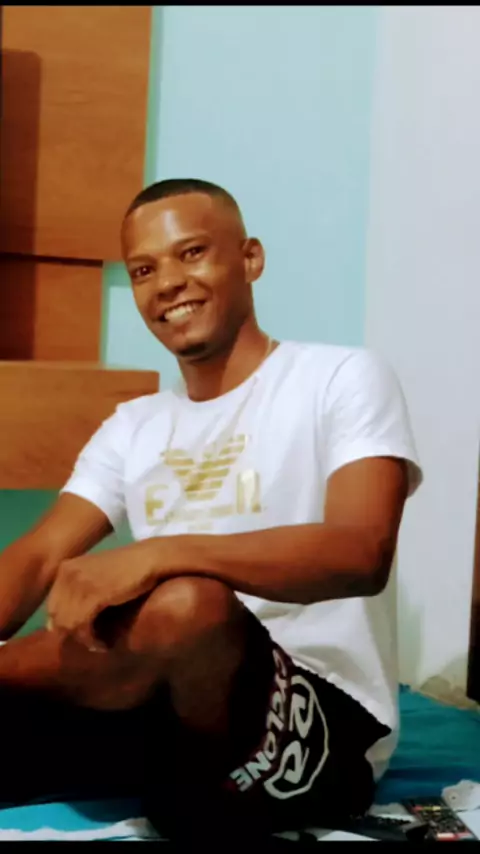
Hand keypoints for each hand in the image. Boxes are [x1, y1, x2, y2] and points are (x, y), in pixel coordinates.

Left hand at [46, 539, 164, 651]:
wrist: (149, 558)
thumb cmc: (127, 570)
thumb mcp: (95, 576)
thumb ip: (77, 594)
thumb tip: (56, 625)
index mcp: (64, 569)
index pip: (52, 608)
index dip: (65, 626)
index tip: (83, 634)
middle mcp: (67, 575)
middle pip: (57, 618)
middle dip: (72, 635)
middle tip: (92, 643)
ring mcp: (79, 583)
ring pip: (69, 625)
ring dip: (84, 641)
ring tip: (100, 646)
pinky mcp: (94, 594)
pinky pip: (83, 626)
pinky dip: (92, 640)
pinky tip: (104, 644)